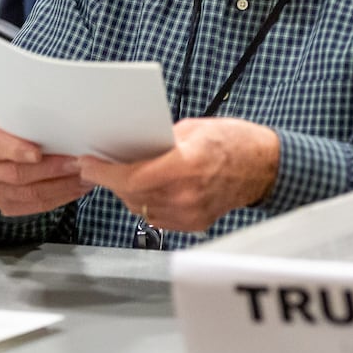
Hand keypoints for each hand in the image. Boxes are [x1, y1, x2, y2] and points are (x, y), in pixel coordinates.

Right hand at [0, 120, 90, 216]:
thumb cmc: (13, 134)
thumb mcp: (13, 121)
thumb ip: (29, 123)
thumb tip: (64, 120)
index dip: (18, 149)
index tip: (38, 152)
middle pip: (18, 173)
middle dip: (52, 169)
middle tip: (78, 163)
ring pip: (32, 193)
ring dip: (63, 185)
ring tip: (85, 176)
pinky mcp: (8, 206)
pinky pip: (38, 206)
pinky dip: (62, 197)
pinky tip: (78, 188)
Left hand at [77, 118, 279, 233]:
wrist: (264, 166)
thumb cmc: (233, 142)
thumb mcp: (192, 128)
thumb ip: (158, 141)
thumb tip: (128, 148)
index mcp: (185, 165)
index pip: (131, 178)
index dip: (103, 173)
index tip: (88, 165)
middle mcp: (187, 195)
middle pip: (131, 195)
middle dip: (112, 181)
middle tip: (100, 166)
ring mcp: (191, 213)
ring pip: (141, 208)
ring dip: (127, 192)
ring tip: (124, 175)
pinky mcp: (194, 224)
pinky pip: (157, 217)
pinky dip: (147, 202)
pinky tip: (148, 188)